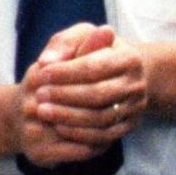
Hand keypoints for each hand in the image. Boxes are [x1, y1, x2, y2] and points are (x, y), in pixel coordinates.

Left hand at [18, 23, 147, 165]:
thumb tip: (46, 61)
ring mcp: (135, 108)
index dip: (65, 72)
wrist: (121, 74)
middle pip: (98, 94)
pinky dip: (79, 133)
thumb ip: (63, 44)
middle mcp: (137, 84)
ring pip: (100, 119)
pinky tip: (58, 126)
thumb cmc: (96, 52)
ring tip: (43, 110)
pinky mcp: (128, 127)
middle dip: (64, 95)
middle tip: (39, 94)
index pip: (94, 67)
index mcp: (129, 58)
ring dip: (68, 117)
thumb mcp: (82, 37)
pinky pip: (103, 137)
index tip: (41, 73)